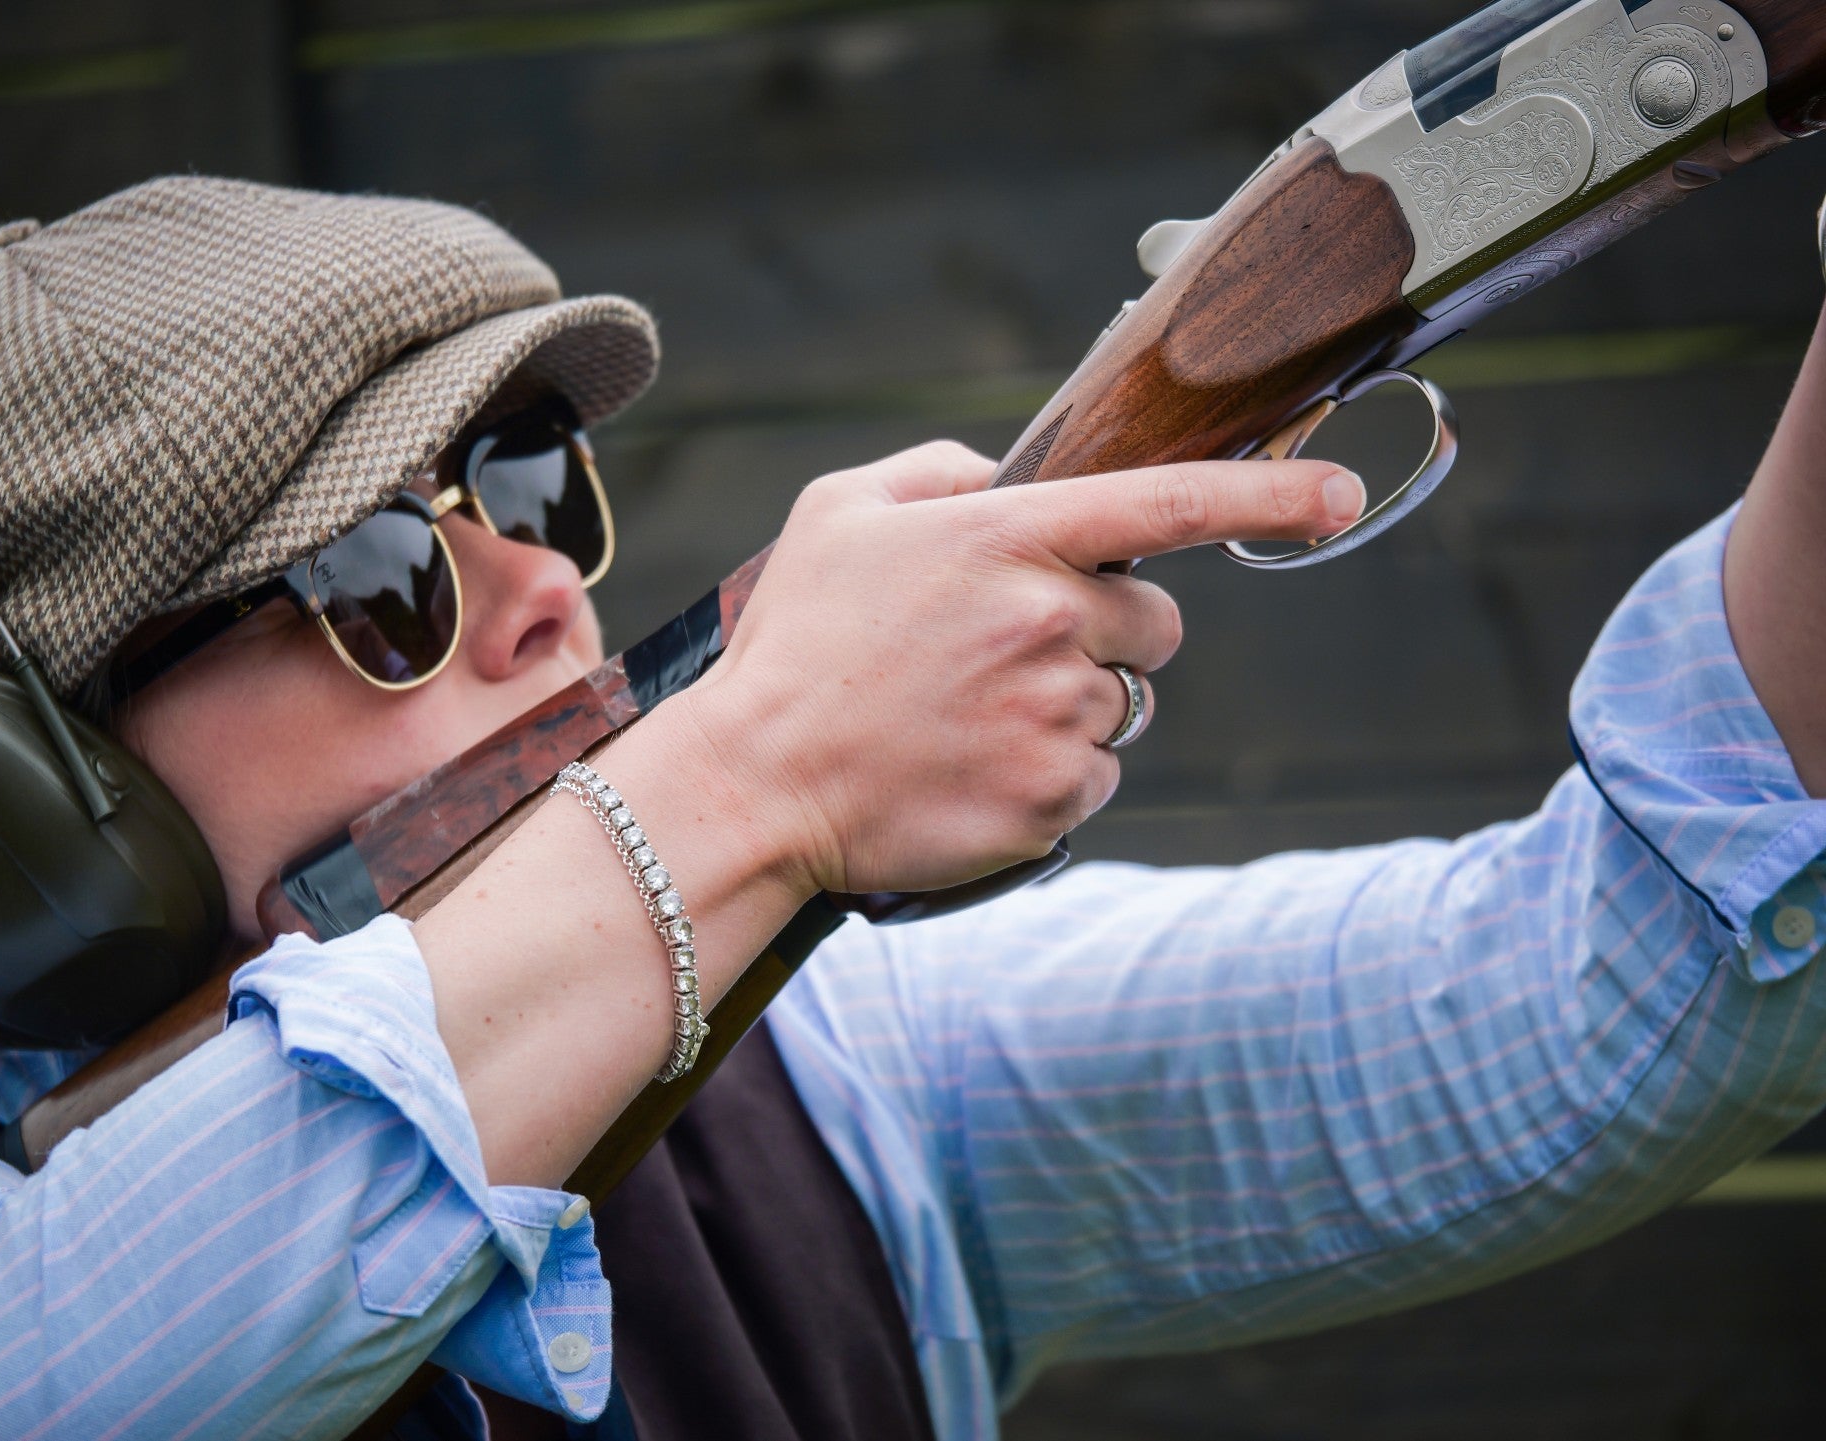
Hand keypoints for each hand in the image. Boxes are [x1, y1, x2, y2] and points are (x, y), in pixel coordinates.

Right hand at [674, 440, 1365, 896]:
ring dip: (1069, 706)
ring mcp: (1056, 714)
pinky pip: (1096, 775)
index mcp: (1010, 538)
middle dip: (1109, 633)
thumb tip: (1004, 474)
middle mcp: (1050, 619)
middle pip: (1157, 623)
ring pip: (1124, 704)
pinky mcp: (1052, 797)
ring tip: (967, 719)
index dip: (1272, 492)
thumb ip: (939, 472)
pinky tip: (971, 768)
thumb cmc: (795, 645)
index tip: (1343, 494)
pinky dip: (1049, 774)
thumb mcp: (840, 514)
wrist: (754, 786)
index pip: (1171, 502)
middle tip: (1011, 655)